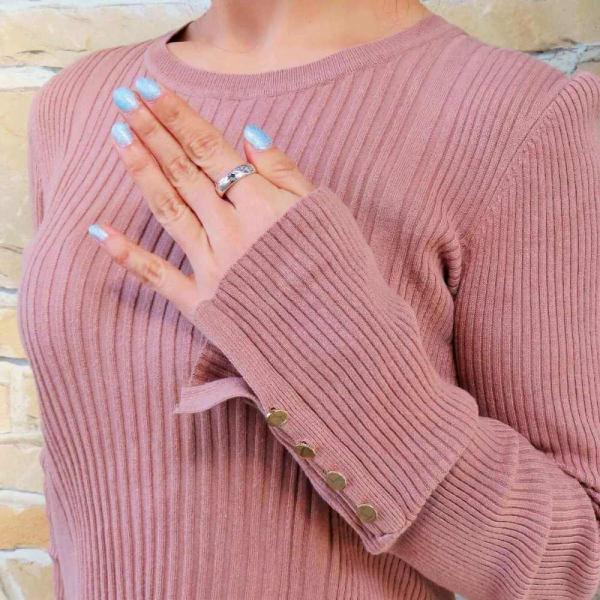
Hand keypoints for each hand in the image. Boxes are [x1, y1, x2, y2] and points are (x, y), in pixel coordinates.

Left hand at [89, 77, 315, 321]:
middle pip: (184, 173)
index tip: (147, 88)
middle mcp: (232, 233)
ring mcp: (213, 269)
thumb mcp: (325, 212)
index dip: (177, 116)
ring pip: (169, 212)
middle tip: (122, 100)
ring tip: (117, 138)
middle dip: (151, 133)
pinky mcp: (203, 305)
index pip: (211, 150)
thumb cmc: (340, 272)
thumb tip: (248, 134)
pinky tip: (99, 229)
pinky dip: (128, 255)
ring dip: (141, 173)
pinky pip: (159, 277)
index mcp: (263, 207)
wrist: (339, 338)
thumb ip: (286, 173)